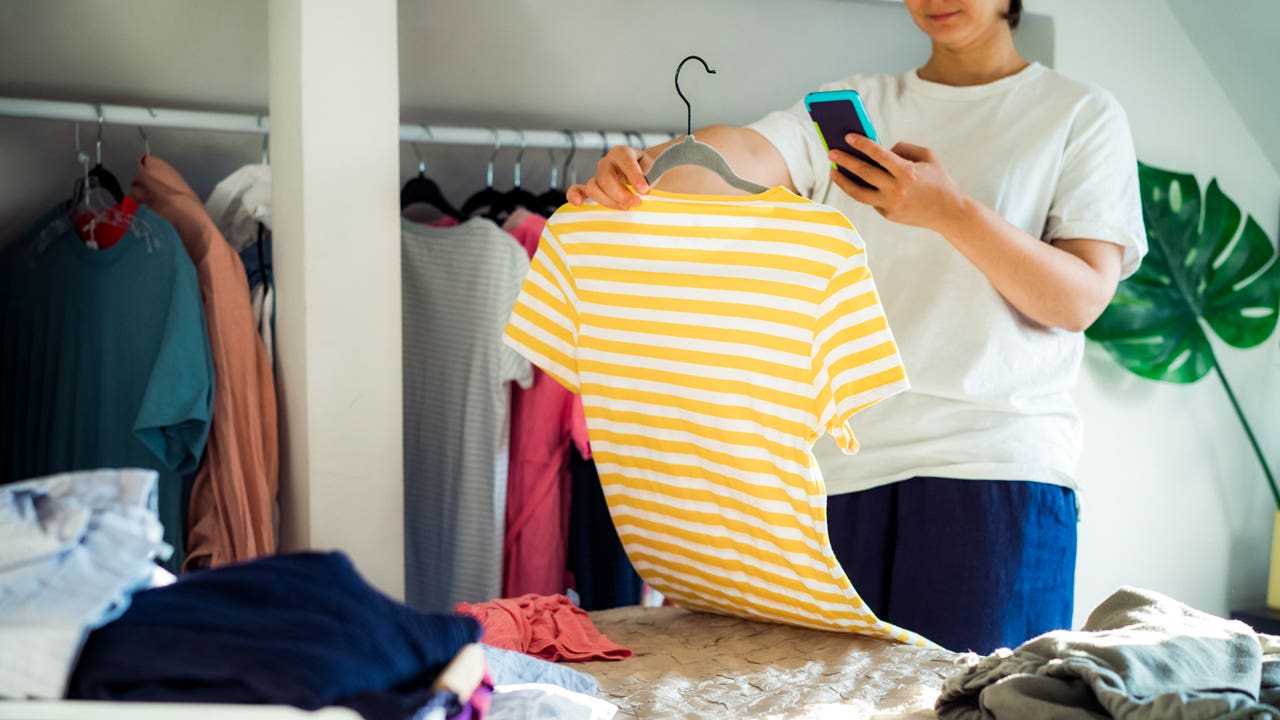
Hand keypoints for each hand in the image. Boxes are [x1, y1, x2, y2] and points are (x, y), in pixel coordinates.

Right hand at [566, 145, 651, 209]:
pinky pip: (578, 189)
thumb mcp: (657, 172)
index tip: (644, 190)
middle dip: (620, 194)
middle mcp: (607, 162)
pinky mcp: (593, 187)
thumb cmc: (652, 173)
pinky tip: (578, 203)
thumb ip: (653, 180)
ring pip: (593, 187)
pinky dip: (575, 195)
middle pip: (606, 178)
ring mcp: (598, 174)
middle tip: (636, 203)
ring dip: (608, 201)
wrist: (647, 174)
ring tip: (624, 208)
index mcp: (623, 153)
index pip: (626, 162)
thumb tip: (649, 195)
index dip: (634, 177)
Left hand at [829, 134, 965, 232]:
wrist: (949, 212)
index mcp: (907, 173)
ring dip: (843, 182)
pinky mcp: (888, 215)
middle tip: (831, 152)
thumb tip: (881, 150)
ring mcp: (891, 205)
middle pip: (864, 174)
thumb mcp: (927, 157)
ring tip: (833, 172)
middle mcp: (896, 190)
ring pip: (859, 193)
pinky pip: (871, 200)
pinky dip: (862, 190)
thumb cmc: (939, 181)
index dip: (862, 144)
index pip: (879, 155)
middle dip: (845, 161)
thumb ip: (904, 149)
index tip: (848, 137)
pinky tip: (853, 182)